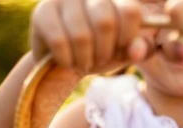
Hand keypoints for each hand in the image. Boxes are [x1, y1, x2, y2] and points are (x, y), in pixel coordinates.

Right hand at [30, 0, 151, 73]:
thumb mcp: (127, 50)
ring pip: (81, 35)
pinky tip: (68, 61)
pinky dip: (68, 60)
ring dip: (85, 59)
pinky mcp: (42, 11)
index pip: (130, 10)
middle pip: (105, 23)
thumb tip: (136, 50)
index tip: (121, 47)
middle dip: (105, 51)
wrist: (67, 60)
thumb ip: (141, 49)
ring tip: (85, 62)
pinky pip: (59, 42)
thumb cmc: (103, 50)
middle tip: (100, 58)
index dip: (127, 36)